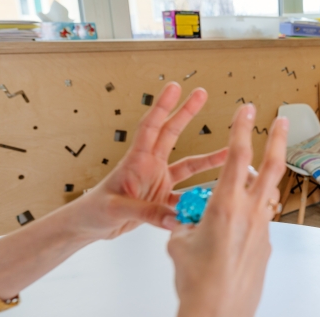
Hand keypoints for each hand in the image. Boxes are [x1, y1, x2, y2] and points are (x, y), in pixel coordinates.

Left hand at [75, 82, 228, 239]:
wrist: (90, 226)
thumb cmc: (94, 211)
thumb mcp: (116, 209)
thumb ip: (147, 212)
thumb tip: (174, 218)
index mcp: (136, 161)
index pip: (151, 127)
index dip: (163, 107)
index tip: (175, 88)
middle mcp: (149, 166)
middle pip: (171, 134)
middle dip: (186, 113)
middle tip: (202, 93)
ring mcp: (157, 181)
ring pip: (188, 166)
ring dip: (207, 159)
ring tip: (229, 151)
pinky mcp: (162, 199)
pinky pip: (186, 195)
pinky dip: (200, 197)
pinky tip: (215, 196)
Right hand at [132, 105, 287, 316]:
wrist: (218, 313)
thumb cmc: (194, 279)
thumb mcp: (179, 244)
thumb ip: (186, 225)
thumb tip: (190, 224)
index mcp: (225, 205)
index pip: (236, 156)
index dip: (241, 129)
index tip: (246, 109)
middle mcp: (250, 213)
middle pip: (270, 167)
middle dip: (276, 140)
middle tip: (282, 120)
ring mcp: (263, 230)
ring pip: (267, 195)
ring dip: (262, 181)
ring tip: (250, 178)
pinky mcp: (266, 247)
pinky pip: (260, 222)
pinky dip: (251, 217)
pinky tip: (233, 233)